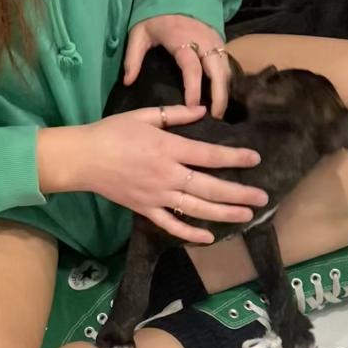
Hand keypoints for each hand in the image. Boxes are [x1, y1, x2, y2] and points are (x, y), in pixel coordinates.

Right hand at [81, 106, 267, 244]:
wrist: (84, 158)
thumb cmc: (113, 132)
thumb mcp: (144, 115)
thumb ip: (175, 115)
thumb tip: (203, 111)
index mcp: (168, 148)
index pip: (209, 154)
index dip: (234, 157)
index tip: (255, 158)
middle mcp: (167, 175)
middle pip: (210, 186)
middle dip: (239, 192)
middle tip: (263, 197)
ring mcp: (157, 196)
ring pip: (196, 208)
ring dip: (224, 212)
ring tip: (247, 214)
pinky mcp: (146, 209)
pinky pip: (171, 225)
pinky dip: (190, 233)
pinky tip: (209, 236)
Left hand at [123, 14, 231, 116]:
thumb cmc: (156, 17)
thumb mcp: (139, 33)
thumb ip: (133, 57)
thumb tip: (128, 81)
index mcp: (181, 39)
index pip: (191, 67)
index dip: (194, 88)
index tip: (193, 106)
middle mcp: (203, 41)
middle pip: (217, 70)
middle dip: (220, 94)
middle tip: (216, 117)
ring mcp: (214, 41)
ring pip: (226, 68)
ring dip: (225, 90)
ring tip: (220, 112)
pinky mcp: (220, 42)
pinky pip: (227, 64)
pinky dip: (226, 81)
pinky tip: (222, 96)